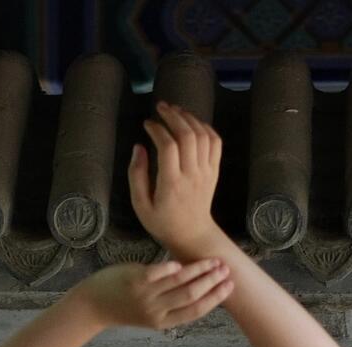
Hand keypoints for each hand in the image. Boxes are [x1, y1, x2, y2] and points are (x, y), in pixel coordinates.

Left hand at [79, 258, 232, 330]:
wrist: (95, 305)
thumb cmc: (125, 306)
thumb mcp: (151, 312)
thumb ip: (171, 302)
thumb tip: (197, 286)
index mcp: (164, 321)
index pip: (196, 311)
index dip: (215, 299)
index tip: (229, 287)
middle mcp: (157, 310)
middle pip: (192, 296)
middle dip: (212, 282)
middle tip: (225, 269)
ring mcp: (147, 295)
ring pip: (179, 282)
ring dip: (199, 270)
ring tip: (213, 261)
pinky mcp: (136, 280)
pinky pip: (158, 271)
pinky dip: (171, 266)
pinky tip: (181, 261)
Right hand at [129, 98, 221, 251]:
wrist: (192, 235)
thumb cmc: (163, 222)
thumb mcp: (141, 205)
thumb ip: (136, 176)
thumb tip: (138, 147)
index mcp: (171, 184)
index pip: (167, 147)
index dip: (157, 129)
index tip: (147, 124)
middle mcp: (191, 175)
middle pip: (187, 135)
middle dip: (173, 116)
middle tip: (161, 107)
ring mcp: (206, 172)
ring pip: (202, 135)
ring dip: (189, 118)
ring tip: (175, 110)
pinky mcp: (214, 171)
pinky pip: (215, 142)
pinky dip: (205, 127)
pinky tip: (192, 123)